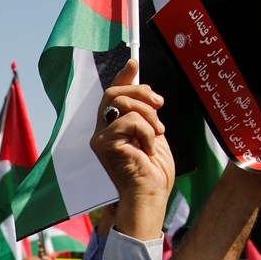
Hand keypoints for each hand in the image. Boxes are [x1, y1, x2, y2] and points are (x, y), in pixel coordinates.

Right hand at [90, 60, 174, 239]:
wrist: (149, 196)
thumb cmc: (152, 173)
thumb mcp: (153, 134)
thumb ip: (145, 113)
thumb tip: (145, 89)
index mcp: (112, 128)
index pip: (112, 95)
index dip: (123, 76)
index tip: (133, 62)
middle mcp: (101, 131)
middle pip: (113, 92)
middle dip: (141, 92)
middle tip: (160, 104)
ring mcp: (100, 138)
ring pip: (122, 103)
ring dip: (148, 115)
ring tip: (157, 134)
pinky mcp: (104, 144)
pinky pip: (130, 121)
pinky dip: (146, 132)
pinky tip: (147, 149)